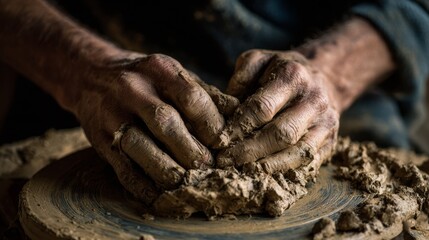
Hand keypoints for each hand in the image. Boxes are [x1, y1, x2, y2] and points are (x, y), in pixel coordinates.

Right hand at [73, 53, 227, 202]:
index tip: (223, 142)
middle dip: (191, 150)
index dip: (210, 123)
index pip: (190, 97)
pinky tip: (160, 194)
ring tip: (188, 183)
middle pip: (166, 123)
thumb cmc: (143, 78)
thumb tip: (238, 114)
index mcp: (158, 69)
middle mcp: (132, 89)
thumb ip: (204, 93)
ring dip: (168, 170)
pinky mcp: (100, 140)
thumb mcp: (172, 73)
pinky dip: (143, 185)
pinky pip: (123, 167)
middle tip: (209, 168)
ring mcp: (113, 115)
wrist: (90, 75)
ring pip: (141, 147)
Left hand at [216, 50, 339, 173]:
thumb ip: (240, 78)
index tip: (219, 140)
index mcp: (292, 76)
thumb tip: (226, 108)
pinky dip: (287, 170)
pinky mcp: (332, 141)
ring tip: (242, 172)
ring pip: (298, 152)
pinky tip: (265, 174)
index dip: (238, 127)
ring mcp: (326, 122)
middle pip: (280, 133)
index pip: (262, 108)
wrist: (326, 76)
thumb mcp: (259, 61)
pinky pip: (309, 162)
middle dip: (249, 151)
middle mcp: (314, 99)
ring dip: (268, 166)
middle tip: (225, 161)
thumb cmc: (283, 70)